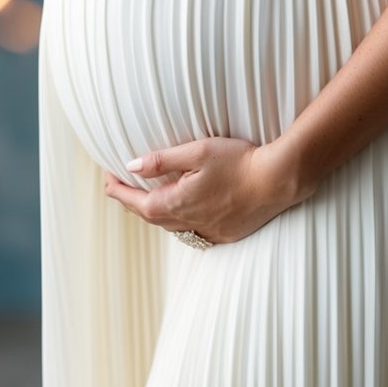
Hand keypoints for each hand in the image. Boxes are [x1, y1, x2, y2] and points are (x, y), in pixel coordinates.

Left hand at [102, 135, 312, 245]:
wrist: (279, 180)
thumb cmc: (240, 161)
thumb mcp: (197, 152)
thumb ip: (161, 160)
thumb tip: (131, 167)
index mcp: (176, 203)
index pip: (134, 203)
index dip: (117, 190)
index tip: (107, 178)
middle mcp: (189, 224)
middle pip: (150, 217)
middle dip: (132, 203)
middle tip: (122, 187)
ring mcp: (209, 232)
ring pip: (171, 227)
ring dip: (156, 213)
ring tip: (150, 198)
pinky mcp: (226, 235)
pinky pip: (194, 233)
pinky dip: (181, 221)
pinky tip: (185, 210)